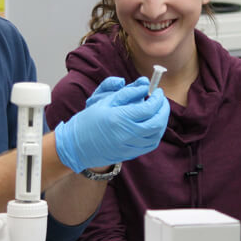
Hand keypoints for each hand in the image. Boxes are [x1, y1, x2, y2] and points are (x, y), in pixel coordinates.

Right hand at [54, 76, 168, 172]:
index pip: (149, 108)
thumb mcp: (104, 101)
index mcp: (120, 118)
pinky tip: (153, 125)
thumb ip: (127, 93)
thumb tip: (145, 86)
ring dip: (162, 121)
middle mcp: (127, 134)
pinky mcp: (130, 154)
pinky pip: (150, 144)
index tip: (158, 91)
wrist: (76, 145)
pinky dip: (156, 133)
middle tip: (161, 100)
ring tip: (158, 111)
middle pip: (157, 122)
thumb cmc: (89, 120)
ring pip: (156, 134)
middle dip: (164, 109)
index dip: (157, 98)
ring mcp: (129, 146)